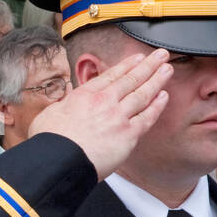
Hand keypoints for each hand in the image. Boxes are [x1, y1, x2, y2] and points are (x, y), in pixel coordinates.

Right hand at [29, 48, 171, 179]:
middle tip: (161, 55)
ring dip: (157, 79)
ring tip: (167, 69)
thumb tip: (63, 105)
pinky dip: (157, 106)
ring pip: (143, 94)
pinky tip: (164, 96)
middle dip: (148, 65)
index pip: (111, 75)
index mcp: (85, 95)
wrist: (58, 161)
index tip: (137, 58)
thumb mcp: (49, 115)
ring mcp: (118, 117)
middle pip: (131, 79)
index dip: (126, 65)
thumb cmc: (50, 142)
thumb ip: (61, 107)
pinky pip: (147, 117)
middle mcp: (104, 101)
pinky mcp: (128, 135)